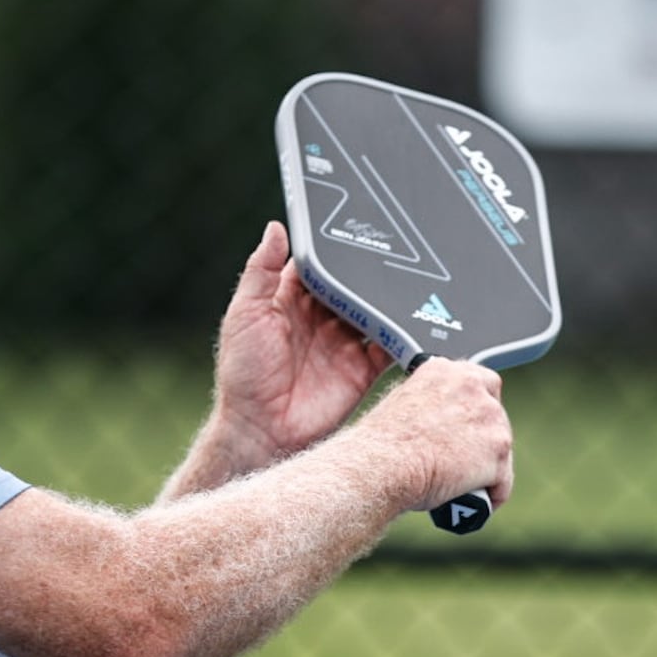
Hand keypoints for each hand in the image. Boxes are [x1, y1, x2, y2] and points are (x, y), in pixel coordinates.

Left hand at [210, 221, 391, 463]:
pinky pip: (389, 347)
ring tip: (404, 280)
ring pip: (373, 312)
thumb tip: (275, 228)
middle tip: (390, 249)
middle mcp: (321, 320)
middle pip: (351, 286)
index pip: (319, 265)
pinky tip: (413, 320)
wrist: (261, 431)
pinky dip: (403, 334)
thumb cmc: (243, 373)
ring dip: (386, 299)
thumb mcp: (245, 313)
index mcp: (291, 300)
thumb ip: (261, 271)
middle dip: (367, 272)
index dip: (333, 248)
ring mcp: (343, 344)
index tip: (352, 225)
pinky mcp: (362, 370)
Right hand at [355, 357, 514, 512]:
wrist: (381, 466)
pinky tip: (475, 503)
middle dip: (483, 440)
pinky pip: (502, 481)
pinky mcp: (498, 452)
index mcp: (447, 372)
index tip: (469, 425)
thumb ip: (429, 401)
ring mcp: (491, 419)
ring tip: (465, 486)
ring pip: (500, 450)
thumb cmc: (381, 444)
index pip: (483, 383)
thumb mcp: (402, 403)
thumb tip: (436, 417)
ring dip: (488, 468)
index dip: (477, 409)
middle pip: (496, 417)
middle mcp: (474, 388)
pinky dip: (492, 494)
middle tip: (462, 460)